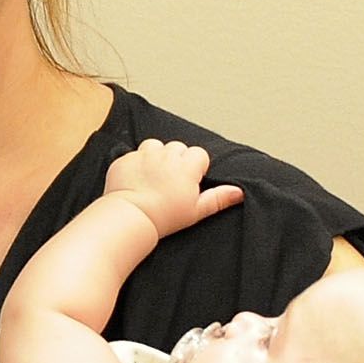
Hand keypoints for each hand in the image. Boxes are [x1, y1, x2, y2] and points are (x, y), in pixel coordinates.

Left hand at [101, 139, 242, 237]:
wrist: (131, 216)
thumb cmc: (164, 216)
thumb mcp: (196, 210)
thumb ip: (218, 198)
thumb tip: (238, 192)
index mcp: (187, 166)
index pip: (199, 154)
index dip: (195, 167)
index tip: (189, 180)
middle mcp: (166, 155)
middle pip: (177, 147)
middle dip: (176, 159)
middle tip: (170, 181)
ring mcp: (144, 155)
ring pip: (155, 145)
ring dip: (156, 156)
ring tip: (153, 176)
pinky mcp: (125, 159)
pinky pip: (134, 154)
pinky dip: (136, 163)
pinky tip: (136, 179)